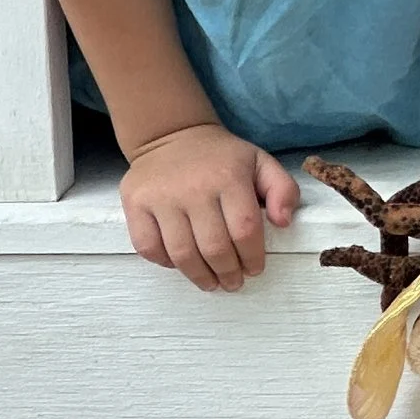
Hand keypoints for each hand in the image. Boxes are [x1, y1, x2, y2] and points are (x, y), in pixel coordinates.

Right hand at [120, 123, 299, 290]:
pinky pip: (149, 247)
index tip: (254, 269)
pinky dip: (166, 263)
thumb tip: (283, 222)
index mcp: (229, 176)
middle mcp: (194, 188)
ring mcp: (161, 197)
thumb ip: (283, 189)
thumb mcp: (261, 162)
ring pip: (181, 253)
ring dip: (199, 276)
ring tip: (211, 282)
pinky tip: (181, 264)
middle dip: (227, 272)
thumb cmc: (222, 158)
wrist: (172, 136)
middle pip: (213, 247)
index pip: (244, 229)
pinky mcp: (136, 204)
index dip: (251, 256)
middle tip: (233, 282)